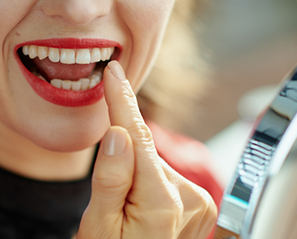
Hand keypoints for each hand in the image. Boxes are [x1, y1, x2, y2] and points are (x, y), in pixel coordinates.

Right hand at [76, 61, 216, 238]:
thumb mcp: (98, 225)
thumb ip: (110, 179)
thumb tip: (117, 133)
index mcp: (162, 203)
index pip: (137, 136)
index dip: (122, 102)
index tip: (115, 73)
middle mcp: (189, 198)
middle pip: (145, 152)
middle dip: (123, 157)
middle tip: (111, 195)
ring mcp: (198, 202)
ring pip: (155, 163)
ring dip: (137, 173)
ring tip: (128, 209)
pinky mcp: (198, 203)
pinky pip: (165, 175)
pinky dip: (149, 180)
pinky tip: (143, 205)